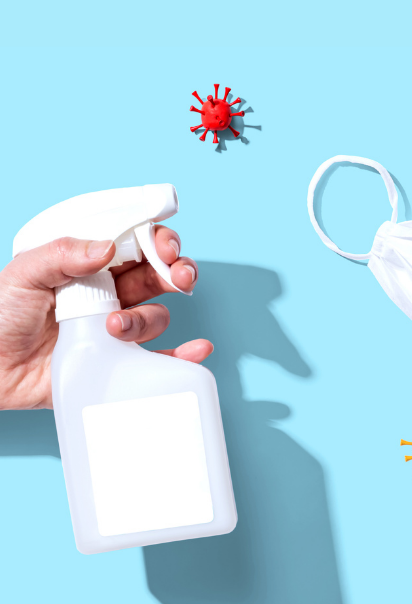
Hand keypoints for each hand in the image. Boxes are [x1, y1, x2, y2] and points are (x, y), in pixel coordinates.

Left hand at [0, 227, 209, 410]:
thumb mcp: (22, 275)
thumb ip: (61, 255)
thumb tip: (106, 246)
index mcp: (88, 266)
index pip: (134, 244)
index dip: (157, 241)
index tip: (164, 247)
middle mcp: (108, 294)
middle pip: (158, 275)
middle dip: (176, 271)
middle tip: (176, 276)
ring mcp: (115, 329)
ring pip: (156, 314)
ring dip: (147, 318)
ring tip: (115, 328)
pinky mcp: (117, 362)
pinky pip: (160, 358)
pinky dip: (184, 354)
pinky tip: (197, 350)